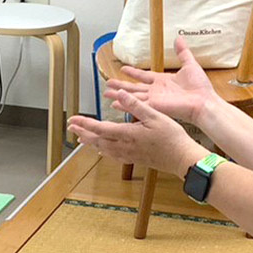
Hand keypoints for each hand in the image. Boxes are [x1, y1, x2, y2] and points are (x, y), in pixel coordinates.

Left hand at [68, 90, 205, 176]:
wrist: (181, 159)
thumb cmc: (172, 137)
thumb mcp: (155, 116)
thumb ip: (135, 105)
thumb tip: (120, 93)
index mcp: (127, 134)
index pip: (100, 128)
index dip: (84, 124)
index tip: (73, 119)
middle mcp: (124, 146)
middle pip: (97, 140)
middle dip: (83, 133)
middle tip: (71, 127)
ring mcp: (128, 154)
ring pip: (103, 149)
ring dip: (91, 142)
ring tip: (81, 138)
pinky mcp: (134, 159)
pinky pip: (113, 155)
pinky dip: (103, 151)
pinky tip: (102, 150)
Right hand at [108, 37, 218, 125]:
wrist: (204, 102)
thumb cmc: (200, 88)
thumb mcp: (190, 64)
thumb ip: (182, 52)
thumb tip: (179, 39)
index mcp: (163, 81)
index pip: (144, 76)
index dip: (133, 72)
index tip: (123, 68)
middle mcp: (156, 91)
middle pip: (134, 87)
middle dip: (120, 85)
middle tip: (108, 84)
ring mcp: (154, 99)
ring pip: (132, 96)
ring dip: (119, 95)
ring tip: (107, 94)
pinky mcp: (154, 106)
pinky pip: (137, 104)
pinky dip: (125, 104)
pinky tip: (115, 104)